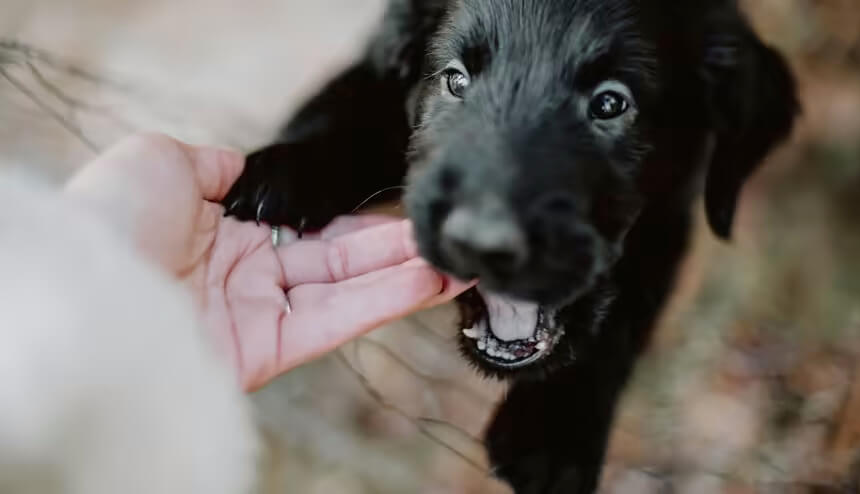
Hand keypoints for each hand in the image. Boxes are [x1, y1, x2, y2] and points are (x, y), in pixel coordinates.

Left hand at [65, 133, 472, 390]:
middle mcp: (247, 275)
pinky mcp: (267, 350)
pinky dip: (385, 301)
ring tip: (459, 261)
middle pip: (337, 259)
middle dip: (395, 247)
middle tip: (450, 235)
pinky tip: (427, 281)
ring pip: (347, 291)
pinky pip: (336, 320)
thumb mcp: (162, 162)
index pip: (308, 223)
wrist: (82, 284)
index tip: (402, 205)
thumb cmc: (113, 217)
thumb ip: (219, 166)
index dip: (357, 216)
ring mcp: (259, 314)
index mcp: (225, 232)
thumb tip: (247, 170)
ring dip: (405, 275)